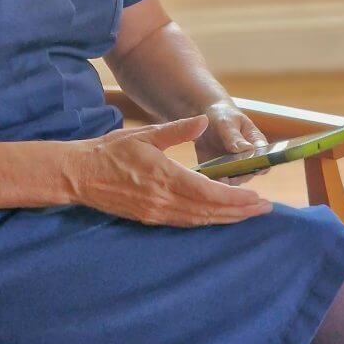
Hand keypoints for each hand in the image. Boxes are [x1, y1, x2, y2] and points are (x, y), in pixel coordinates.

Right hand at [64, 115, 272, 227]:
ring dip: (226, 219)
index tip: (257, 198)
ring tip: (248, 214)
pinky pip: (184, 223)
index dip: (236, 198)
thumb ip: (176, 130)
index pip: (209, 193)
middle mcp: (163, 200)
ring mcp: (156, 212)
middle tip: (265, 209)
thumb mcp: (145, 134)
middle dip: (240, 212)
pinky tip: (217, 217)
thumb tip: (203, 121)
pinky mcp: (149, 218)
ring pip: (199, 220)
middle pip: (210, 211)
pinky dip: (205, 220)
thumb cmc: (110, 151)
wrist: (79, 174)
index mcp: (165, 177)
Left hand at [194, 101, 269, 186]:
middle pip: (247, 174)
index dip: (261, 166)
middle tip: (227, 175)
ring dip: (224, 183)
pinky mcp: (217, 173)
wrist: (205, 120)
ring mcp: (233, 169)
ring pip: (232, 183)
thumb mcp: (227, 122)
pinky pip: (215, 183)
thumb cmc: (223, 117)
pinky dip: (210, 184)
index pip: (265, 160)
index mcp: (256, 145)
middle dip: (238, 176)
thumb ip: (235, 136)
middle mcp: (247, 161)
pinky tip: (202, 181)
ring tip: (214, 180)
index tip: (251, 166)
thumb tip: (247, 149)